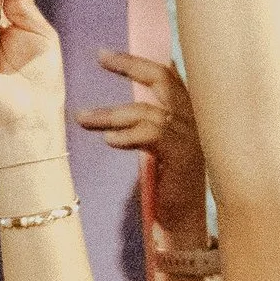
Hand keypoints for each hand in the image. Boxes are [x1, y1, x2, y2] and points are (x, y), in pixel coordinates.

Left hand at [78, 48, 209, 238]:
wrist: (190, 225)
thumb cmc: (173, 189)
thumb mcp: (162, 150)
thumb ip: (151, 125)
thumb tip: (125, 109)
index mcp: (193, 115)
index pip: (169, 76)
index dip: (138, 62)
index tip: (105, 55)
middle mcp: (198, 120)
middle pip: (163, 79)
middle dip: (130, 64)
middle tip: (100, 56)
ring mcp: (194, 137)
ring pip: (147, 111)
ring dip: (110, 114)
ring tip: (81, 118)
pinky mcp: (185, 156)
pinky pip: (152, 134)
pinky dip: (127, 135)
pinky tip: (108, 140)